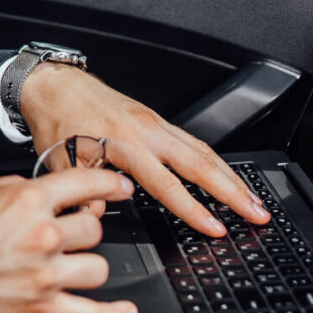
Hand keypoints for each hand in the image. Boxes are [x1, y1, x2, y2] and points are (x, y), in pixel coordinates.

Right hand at [0, 167, 137, 312]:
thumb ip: (10, 186)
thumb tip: (30, 189)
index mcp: (26, 201)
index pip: (85, 184)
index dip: (109, 182)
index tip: (120, 187)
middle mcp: (42, 236)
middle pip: (94, 228)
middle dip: (84, 228)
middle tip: (71, 231)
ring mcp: (44, 274)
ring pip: (98, 267)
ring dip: (89, 264)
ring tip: (74, 263)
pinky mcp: (40, 307)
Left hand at [20, 64, 268, 236]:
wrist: (53, 84)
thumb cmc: (56, 118)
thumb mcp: (60, 161)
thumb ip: (82, 191)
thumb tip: (97, 215)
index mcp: (124, 143)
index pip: (167, 185)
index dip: (194, 210)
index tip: (216, 228)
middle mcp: (147, 130)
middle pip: (202, 164)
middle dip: (234, 192)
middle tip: (259, 214)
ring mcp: (154, 123)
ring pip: (204, 151)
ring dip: (232, 177)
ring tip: (253, 199)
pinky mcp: (154, 120)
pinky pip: (193, 142)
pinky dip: (215, 160)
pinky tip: (225, 175)